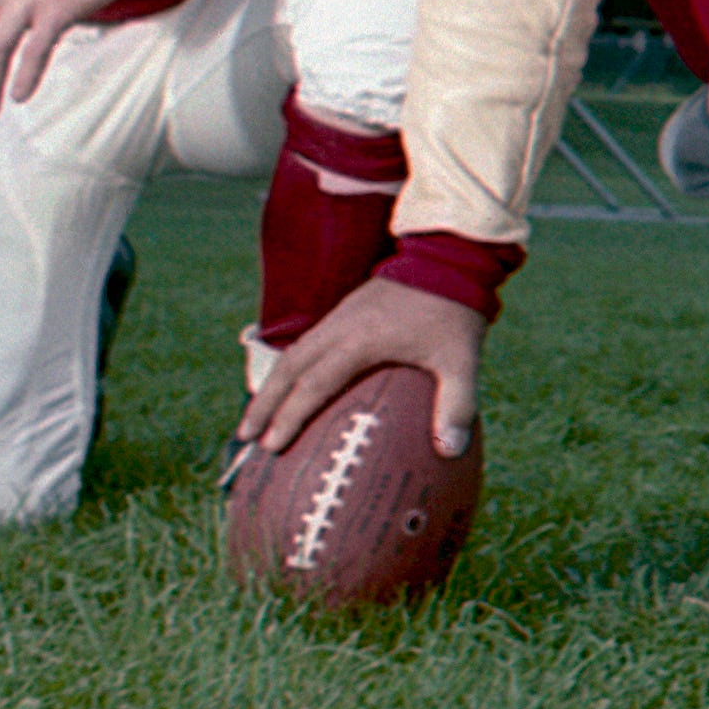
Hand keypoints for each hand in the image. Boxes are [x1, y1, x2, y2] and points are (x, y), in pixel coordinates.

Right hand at [238, 276, 486, 458]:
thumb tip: (451, 453)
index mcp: (361, 341)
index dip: (290, 416)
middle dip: (264, 404)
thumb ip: (457, 405)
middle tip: (245, 438)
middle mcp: (340, 327)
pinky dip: (292, 368)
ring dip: (272, 385)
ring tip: (258, 418)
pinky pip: (308, 343)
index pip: (314, 384)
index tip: (271, 446)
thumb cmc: (455, 312)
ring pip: (293, 353)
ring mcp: (339, 315)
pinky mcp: (345, 310)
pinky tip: (292, 389)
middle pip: (288, 368)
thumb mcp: (463, 360)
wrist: (450, 256)